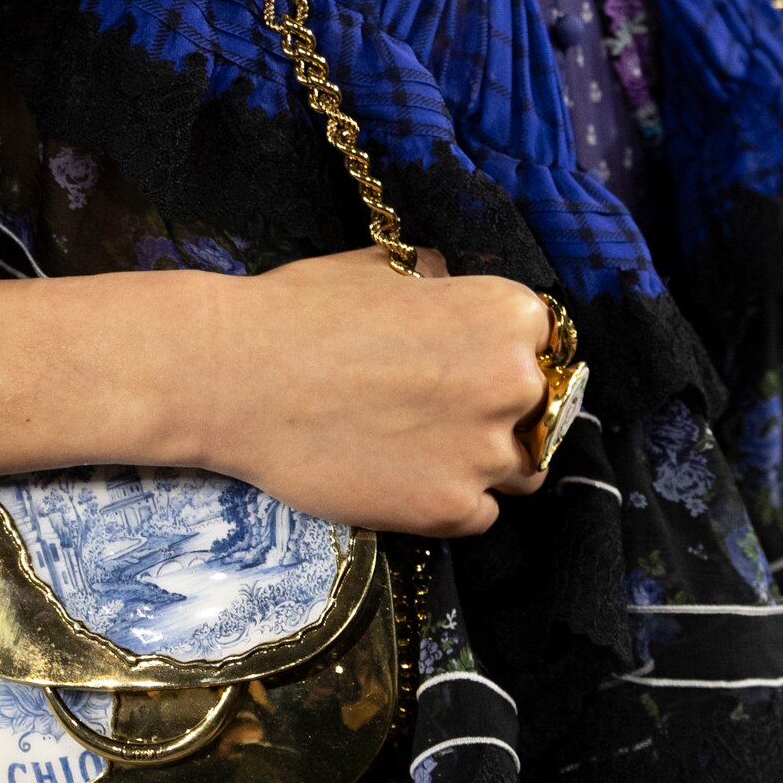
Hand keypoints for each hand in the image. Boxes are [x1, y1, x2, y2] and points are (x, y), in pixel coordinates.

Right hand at [187, 245, 552, 537]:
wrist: (236, 377)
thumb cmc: (303, 310)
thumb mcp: (383, 269)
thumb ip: (438, 283)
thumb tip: (453, 288)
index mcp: (508, 314)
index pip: (546, 345)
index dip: (509, 355)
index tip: (474, 367)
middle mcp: (515, 382)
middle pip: (540, 412)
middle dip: (500, 412)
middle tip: (439, 411)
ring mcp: (486, 452)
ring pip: (516, 469)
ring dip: (480, 462)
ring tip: (417, 446)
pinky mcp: (451, 510)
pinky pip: (478, 514)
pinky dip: (448, 502)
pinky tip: (400, 476)